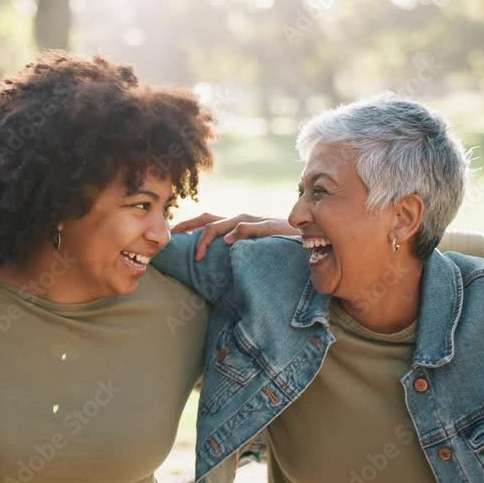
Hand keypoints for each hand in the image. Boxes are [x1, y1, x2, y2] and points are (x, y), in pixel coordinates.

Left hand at [171, 212, 296, 260]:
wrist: (312, 240)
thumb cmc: (279, 249)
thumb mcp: (252, 252)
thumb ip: (235, 253)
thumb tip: (213, 264)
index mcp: (236, 225)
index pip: (207, 221)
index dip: (188, 226)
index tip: (171, 236)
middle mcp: (243, 220)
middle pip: (210, 218)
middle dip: (189, 226)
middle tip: (173, 238)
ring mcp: (257, 222)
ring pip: (228, 222)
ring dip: (210, 235)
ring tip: (199, 254)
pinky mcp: (271, 227)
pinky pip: (252, 227)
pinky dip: (239, 233)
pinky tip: (229, 242)